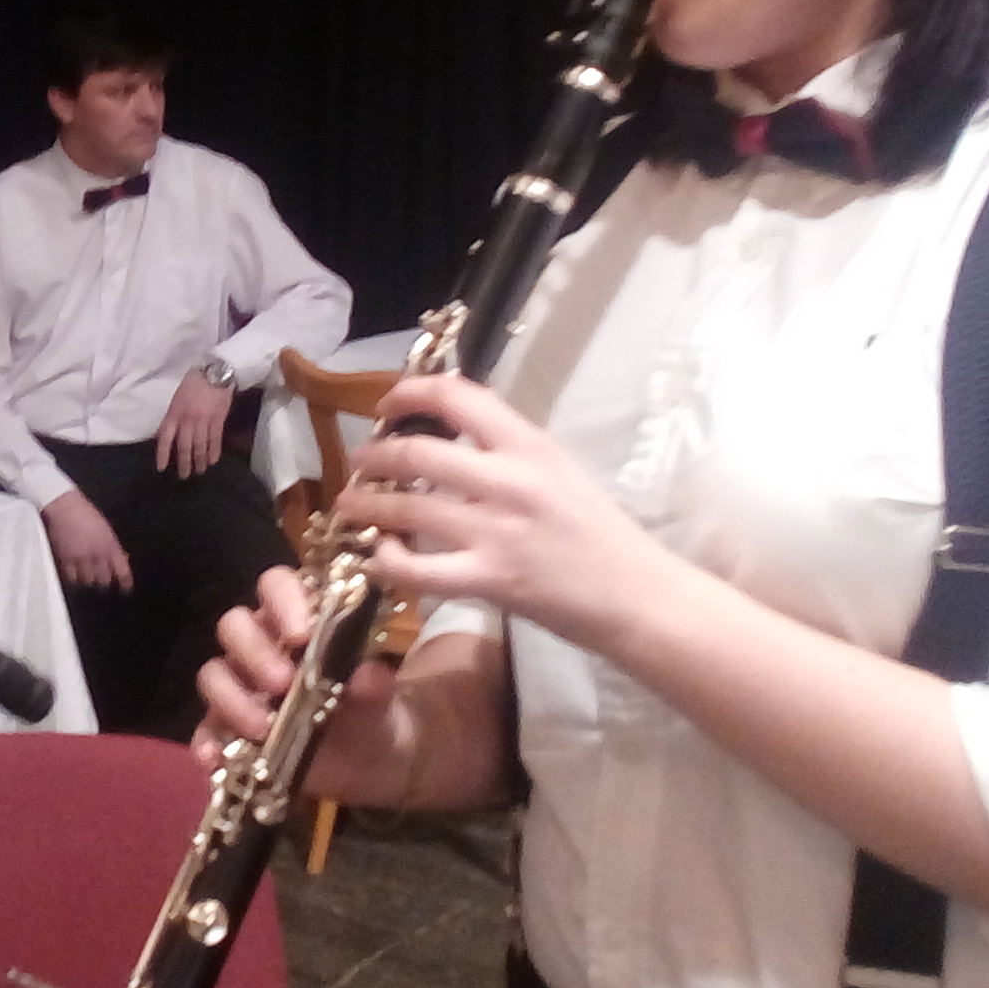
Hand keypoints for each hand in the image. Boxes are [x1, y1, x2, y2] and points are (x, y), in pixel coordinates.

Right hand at [41, 489, 134, 592]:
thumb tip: (120, 559)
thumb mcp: (105, 529)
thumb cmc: (85, 513)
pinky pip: (71, 578)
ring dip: (87, 579)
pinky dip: (73, 578)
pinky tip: (73, 574)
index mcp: (111, 546)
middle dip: (103, 580)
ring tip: (85, 575)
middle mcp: (98, 555)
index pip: (122, 570)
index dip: (125, 582)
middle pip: (104, 580)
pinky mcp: (65, 560)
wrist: (63, 506)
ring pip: (87, 581)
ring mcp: (81, 558)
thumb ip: (112, 546)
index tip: (125, 589)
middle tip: (100, 578)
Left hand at [155, 370, 231, 478]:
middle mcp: (187, 420)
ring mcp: (203, 421)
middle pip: (184, 447)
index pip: (165, 438)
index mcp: (174, 413)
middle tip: (184, 476)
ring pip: (200, 446)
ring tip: (200, 471)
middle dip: (184, 463)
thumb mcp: (177, 399)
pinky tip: (213, 461)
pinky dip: (214, 452)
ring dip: (200, 461)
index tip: (161, 468)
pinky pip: (215, 440)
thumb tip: (167, 434)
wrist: (214, 372)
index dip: (163, 455)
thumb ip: (173, 417)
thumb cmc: (193, 383)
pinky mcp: (218, 420)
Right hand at [191, 566, 409, 802]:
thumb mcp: (380, 701)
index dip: (283, 600)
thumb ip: (373, 687)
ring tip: (263, 728)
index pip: (276, 586)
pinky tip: (215, 757)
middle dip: (255, 652)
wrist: (369, 764)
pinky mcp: (229, 727)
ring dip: (232, 698)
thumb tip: (365, 675)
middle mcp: (262, 645)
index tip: (302, 634)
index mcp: (297, 620)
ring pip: (214, 673)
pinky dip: (206, 741)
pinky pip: (205, 727)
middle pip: (235, 626)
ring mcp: (242, 686)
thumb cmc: (370, 712)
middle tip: (283, 683)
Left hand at [338, 373, 677, 651]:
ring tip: (351, 503)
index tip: (388, 405)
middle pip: (418, 451)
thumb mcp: (559, 470)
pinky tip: (379, 555)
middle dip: (375, 455)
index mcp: (530, 445)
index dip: (411, 392)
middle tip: (360, 462)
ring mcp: (497, 531)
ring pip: (408, 507)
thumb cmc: (599, 533)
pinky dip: (387, 560)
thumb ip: (507, 449)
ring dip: (368, 503)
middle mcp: (510, 480)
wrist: (637, 595)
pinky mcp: (490, 579)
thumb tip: (450, 428)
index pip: (459, 396)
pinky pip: (418, 568)